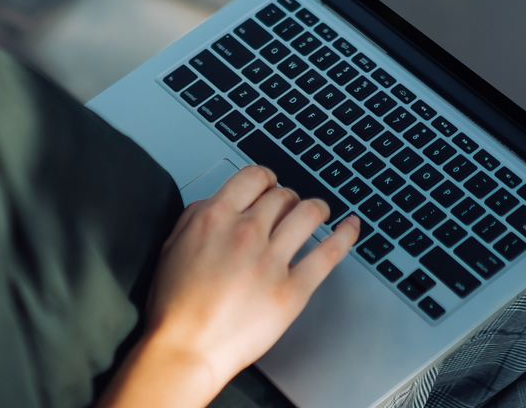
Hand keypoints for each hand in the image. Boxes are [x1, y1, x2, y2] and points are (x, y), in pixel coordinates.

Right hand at [98, 167, 359, 407]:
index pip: (254, 176)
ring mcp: (272, 261)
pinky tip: (351, 227)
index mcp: (216, 218)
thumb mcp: (173, 245)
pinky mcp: (293, 290)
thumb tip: (220, 200)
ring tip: (319, 211)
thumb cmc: (175, 306)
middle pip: (283, 195)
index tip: (269, 185)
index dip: (266, 178)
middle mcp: (247, 233)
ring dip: (316, 208)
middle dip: (287, 198)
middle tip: (288, 207)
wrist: (186, 349)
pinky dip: (345, 235)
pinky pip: (328, 253)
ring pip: (308, 213)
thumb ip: (197, 215)